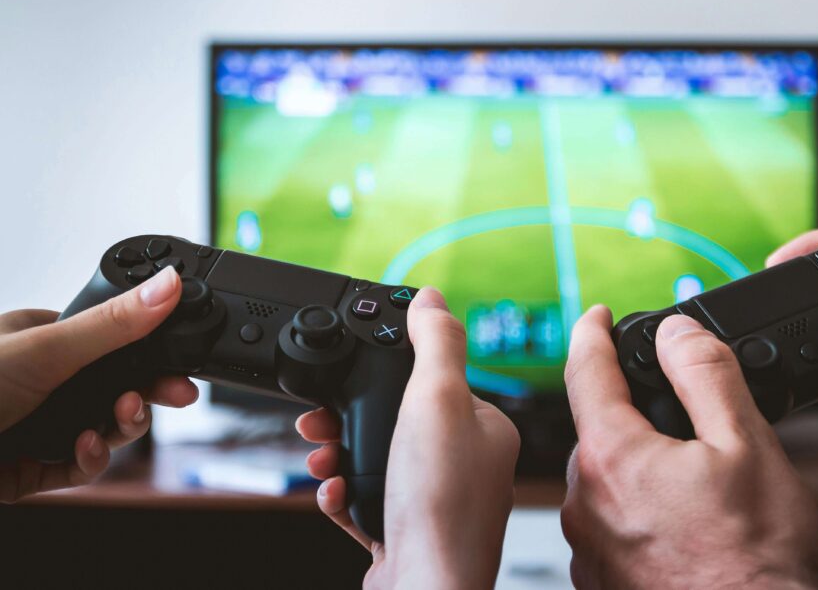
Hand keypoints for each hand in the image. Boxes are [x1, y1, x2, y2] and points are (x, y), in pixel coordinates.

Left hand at [0, 266, 198, 501]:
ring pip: (101, 429)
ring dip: (118, 429)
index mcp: (41, 339)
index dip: (150, 354)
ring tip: (118, 422)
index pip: (112, 344)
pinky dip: (89, 460)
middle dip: (143, 395)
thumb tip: (167, 286)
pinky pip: (77, 466)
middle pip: (114, 388)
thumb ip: (114, 323)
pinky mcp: (29, 469)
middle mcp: (41, 382)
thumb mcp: (47, 349)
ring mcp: (36, 425)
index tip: (181, 364)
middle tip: (175, 397)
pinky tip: (84, 450)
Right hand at [295, 287, 520, 588]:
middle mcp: (466, 465)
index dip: (388, 373)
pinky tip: (335, 494)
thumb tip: (433, 298)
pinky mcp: (408, 535)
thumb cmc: (440, 505)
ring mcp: (437, 503)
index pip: (435, 380)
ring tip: (321, 459)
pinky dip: (344, 495)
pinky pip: (368, 502)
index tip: (351, 371)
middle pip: (398, 421)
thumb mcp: (436, 400)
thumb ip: (436, 343)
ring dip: (341, 454)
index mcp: (484, 428)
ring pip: (378, 460)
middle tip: (319, 420)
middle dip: (351, 417)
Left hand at [561, 307, 817, 588]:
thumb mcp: (747, 447)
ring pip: (607, 476)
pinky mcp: (601, 580)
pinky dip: (639, 508)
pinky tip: (683, 524)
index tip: (597, 315)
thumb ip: (706, 376)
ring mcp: (589, 547)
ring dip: (640, 464)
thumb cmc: (756, 567)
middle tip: (687, 420)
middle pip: (599, 427)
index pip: (585, 370)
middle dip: (634, 411)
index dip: (592, 332)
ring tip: (698, 484)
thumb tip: (677, 333)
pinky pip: (611, 522)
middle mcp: (584, 502)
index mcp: (611, 458)